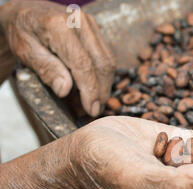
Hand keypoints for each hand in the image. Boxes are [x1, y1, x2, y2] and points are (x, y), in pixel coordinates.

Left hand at [0, 0, 114, 116]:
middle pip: (101, 63)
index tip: (92, 109)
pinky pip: (106, 56)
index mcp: (59, 26)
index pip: (83, 64)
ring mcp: (90, 24)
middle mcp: (79, 22)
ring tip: (97, 101)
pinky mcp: (95, 29)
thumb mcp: (25, 52)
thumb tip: (64, 90)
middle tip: (96, 110)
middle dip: (101, 91)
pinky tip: (97, 87)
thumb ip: (46, 69)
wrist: (26, 11)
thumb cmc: (23, 32)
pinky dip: (104, 74)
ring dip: (105, 84)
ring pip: (107, 61)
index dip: (90, 90)